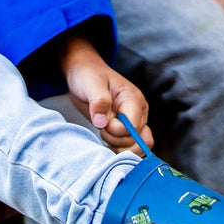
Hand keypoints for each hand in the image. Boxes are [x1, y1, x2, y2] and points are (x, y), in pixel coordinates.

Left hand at [60, 34, 153, 153]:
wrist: (84, 74)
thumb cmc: (88, 76)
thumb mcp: (91, 84)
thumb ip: (99, 102)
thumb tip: (103, 123)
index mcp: (134, 99)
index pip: (133, 126)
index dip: (115, 130)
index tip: (102, 121)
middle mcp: (139, 112)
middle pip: (137, 140)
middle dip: (115, 139)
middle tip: (101, 126)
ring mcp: (134, 122)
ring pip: (136, 147)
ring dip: (117, 146)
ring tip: (103, 131)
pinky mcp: (127, 130)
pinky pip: (130, 148)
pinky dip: (118, 149)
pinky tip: (106, 139)